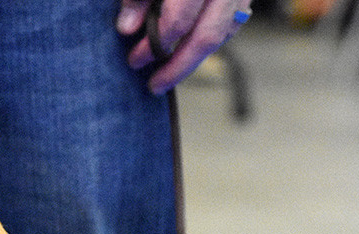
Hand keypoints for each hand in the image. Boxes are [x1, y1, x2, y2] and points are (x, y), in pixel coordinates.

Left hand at [117, 0, 250, 94]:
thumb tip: (125, 28)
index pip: (178, 22)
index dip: (154, 45)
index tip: (135, 60)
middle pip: (206, 38)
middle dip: (178, 68)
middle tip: (155, 86)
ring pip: (222, 34)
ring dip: (194, 58)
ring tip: (170, 74)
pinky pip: (232, 23)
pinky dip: (210, 39)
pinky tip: (190, 51)